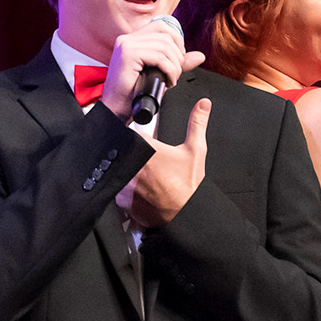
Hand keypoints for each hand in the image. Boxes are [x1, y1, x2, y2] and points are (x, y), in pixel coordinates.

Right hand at [102, 20, 205, 118]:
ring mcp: (126, 45)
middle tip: (176, 73)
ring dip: (175, 66)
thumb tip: (200, 56)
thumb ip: (178, 62)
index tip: (178, 59)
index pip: (162, 25)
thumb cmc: (135, 94)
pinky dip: (170, 70)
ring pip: (165, 46)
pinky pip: (159, 57)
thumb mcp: (161, 74)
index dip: (177, 40)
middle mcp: (128, 38)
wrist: (117, 110)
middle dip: (178, 55)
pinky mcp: (128, 54)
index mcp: (133, 39)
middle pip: (166, 34)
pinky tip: (168, 82)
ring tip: (171, 80)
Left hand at [126, 98, 210, 227]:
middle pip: (124, 152)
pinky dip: (125, 189)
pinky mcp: (121, 199)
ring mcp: (125, 183)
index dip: (139, 139)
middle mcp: (133, 165)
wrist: (185, 215)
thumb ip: (197, 124)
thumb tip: (203, 104)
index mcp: (147, 149)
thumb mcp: (196, 151)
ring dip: (127, 172)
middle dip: (133, 156)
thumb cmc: (189, 186)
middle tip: (150, 166)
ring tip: (146, 180)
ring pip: (119, 169)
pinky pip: (116, 188)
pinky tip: (140, 191)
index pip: (133, 135)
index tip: (147, 145)